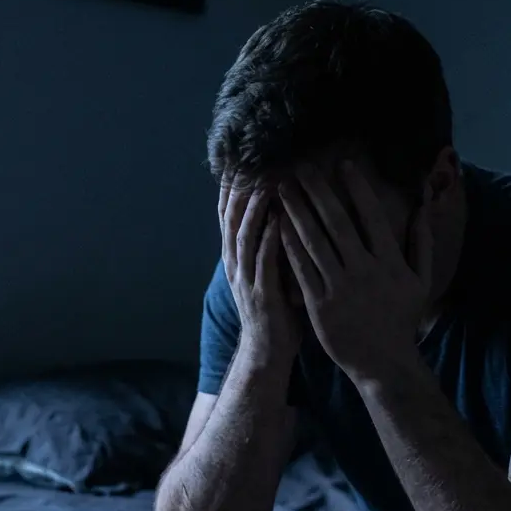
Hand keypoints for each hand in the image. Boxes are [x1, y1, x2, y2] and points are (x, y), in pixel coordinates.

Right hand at [220, 178, 301, 363]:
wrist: (267, 351)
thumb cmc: (275, 309)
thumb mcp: (268, 270)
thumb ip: (270, 243)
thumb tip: (281, 210)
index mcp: (236, 256)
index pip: (228, 214)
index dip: (231, 186)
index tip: (237, 158)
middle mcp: (236, 264)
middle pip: (231, 219)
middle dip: (238, 188)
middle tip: (247, 160)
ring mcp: (246, 279)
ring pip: (244, 236)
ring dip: (253, 209)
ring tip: (264, 182)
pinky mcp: (261, 294)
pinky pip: (263, 262)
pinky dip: (269, 239)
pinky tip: (278, 220)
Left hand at [278, 162, 432, 382]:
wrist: (384, 362)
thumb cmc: (402, 320)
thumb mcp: (421, 282)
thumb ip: (422, 243)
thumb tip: (423, 208)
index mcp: (389, 261)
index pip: (371, 216)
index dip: (356, 188)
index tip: (342, 164)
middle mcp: (364, 270)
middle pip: (337, 222)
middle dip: (317, 191)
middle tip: (301, 167)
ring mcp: (340, 287)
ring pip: (315, 241)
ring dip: (297, 211)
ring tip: (283, 189)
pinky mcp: (320, 305)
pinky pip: (301, 269)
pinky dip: (289, 245)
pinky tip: (279, 225)